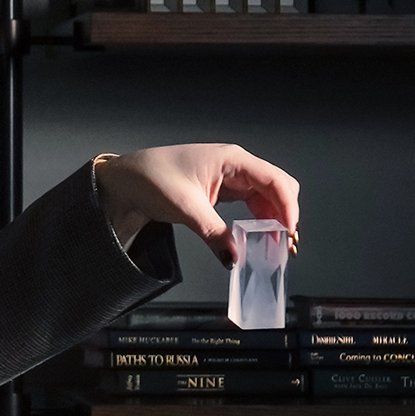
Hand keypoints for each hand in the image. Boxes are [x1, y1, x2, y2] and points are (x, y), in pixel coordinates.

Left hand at [93, 144, 299, 266]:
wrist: (125, 180)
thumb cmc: (151, 179)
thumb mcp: (185, 208)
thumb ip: (214, 233)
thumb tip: (234, 257)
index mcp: (231, 159)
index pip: (273, 180)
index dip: (288, 206)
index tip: (289, 232)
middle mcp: (235, 165)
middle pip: (276, 186)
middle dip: (285, 213)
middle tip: (283, 243)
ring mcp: (229, 177)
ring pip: (265, 197)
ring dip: (273, 219)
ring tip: (273, 245)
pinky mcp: (221, 191)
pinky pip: (249, 204)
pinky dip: (258, 220)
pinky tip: (257, 237)